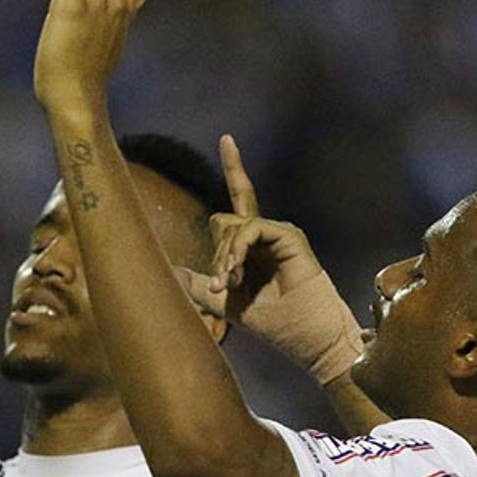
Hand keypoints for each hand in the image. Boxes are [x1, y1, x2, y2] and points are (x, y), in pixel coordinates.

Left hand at [181, 136, 363, 383]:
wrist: (305, 337)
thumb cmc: (271, 322)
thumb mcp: (223, 302)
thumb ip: (198, 284)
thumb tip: (171, 269)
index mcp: (253, 245)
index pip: (239, 199)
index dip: (235, 168)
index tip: (227, 139)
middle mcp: (266, 233)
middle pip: (222, 220)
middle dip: (215, 254)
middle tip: (223, 284)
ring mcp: (279, 232)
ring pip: (232, 226)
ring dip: (224, 258)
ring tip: (232, 284)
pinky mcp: (290, 235)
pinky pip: (250, 229)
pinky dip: (237, 252)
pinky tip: (238, 275)